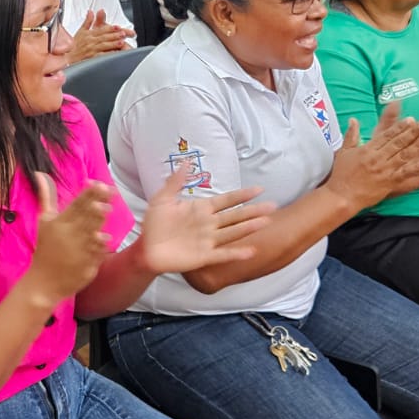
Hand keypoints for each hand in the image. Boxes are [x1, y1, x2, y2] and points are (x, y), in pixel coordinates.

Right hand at [23, 175, 113, 303]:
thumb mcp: (44, 221)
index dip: (88, 193)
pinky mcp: (86, 265)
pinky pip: (95, 253)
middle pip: (86, 216)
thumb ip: (47, 196)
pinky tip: (106, 238)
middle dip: (96, 203)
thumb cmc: (46, 248)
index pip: (76, 204)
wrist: (43, 282)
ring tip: (107, 210)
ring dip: (99, 222)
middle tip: (108, 191)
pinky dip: (99, 246)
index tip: (98, 183)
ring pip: (91, 233)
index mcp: (59, 223)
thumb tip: (40, 174)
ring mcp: (78, 250)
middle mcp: (69, 235)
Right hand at [67, 9, 133, 63]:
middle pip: (104, 37)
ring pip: (103, 46)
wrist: (66, 58)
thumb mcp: (80, 31)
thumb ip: (87, 21)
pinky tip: (114, 54)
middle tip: (123, 33)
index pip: (101, 30)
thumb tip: (91, 12)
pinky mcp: (91, 59)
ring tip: (121, 42)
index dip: (110, 28)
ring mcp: (91, 50)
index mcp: (89, 34)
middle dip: (114, 35)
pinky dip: (108, 55)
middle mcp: (90, 42)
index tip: (117, 27)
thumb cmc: (73, 46)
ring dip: (113, 44)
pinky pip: (101, 56)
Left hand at [135, 172, 269, 275]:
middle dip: (253, 211)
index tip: (259, 189)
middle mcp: (209, 224)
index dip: (242, 195)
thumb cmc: (154, 224)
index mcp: (201, 209)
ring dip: (249, 227)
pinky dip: (236, 253)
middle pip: (235, 216)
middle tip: (273, 206)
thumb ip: (176, 182)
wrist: (146, 247)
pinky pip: (223, 254)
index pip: (226, 200)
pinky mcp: (204, 256)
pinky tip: (251, 250)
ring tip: (267, 222)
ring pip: (233, 232)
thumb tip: (186, 161)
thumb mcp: (162, 198)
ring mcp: (208, 240)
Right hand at [325, 104, 418, 211]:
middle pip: (397, 143)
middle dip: (412, 132)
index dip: (399, 127)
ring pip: (403, 156)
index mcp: (367, 150)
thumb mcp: (344, 152)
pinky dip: (416, 168)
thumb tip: (353, 119)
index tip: (410, 119)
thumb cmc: (342, 175)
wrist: (341, 197)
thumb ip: (351, 135)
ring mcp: (384, 171)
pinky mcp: (389, 183)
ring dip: (417, 146)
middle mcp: (377, 158)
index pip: (386, 135)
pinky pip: (405, 173)